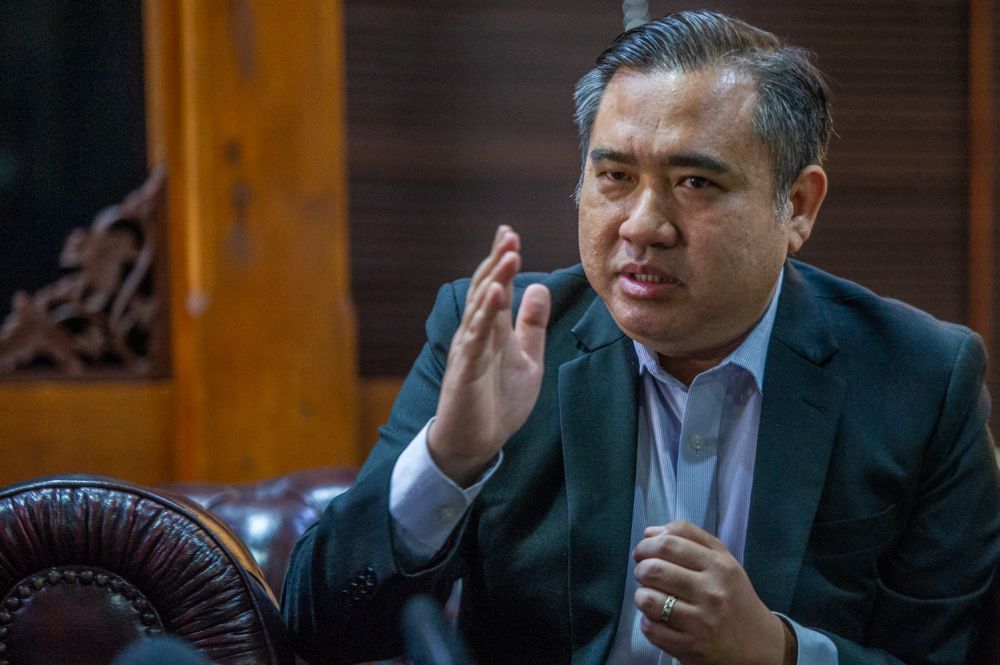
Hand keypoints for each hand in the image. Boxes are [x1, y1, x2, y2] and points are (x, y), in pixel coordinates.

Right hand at [428, 226, 550, 486]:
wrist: (475, 443)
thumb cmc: (497, 403)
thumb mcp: (526, 360)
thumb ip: (531, 326)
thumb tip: (538, 288)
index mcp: (492, 330)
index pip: (497, 287)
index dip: (503, 261)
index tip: (510, 234)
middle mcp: (477, 333)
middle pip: (485, 288)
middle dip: (497, 261)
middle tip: (508, 234)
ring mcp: (469, 348)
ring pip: (480, 306)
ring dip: (494, 278)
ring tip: (508, 254)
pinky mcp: (466, 367)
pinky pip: (476, 335)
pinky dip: (485, 312)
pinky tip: (495, 293)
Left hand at [632, 521, 788, 664]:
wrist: (759, 644)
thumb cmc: (734, 596)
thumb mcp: (723, 560)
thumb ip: (689, 538)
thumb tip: (650, 532)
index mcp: (719, 566)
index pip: (670, 544)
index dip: (646, 545)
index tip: (642, 552)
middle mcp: (711, 592)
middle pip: (654, 569)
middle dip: (640, 569)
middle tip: (643, 573)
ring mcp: (701, 621)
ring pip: (648, 599)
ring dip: (641, 596)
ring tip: (649, 597)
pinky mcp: (691, 646)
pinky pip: (651, 628)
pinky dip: (647, 621)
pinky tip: (657, 619)